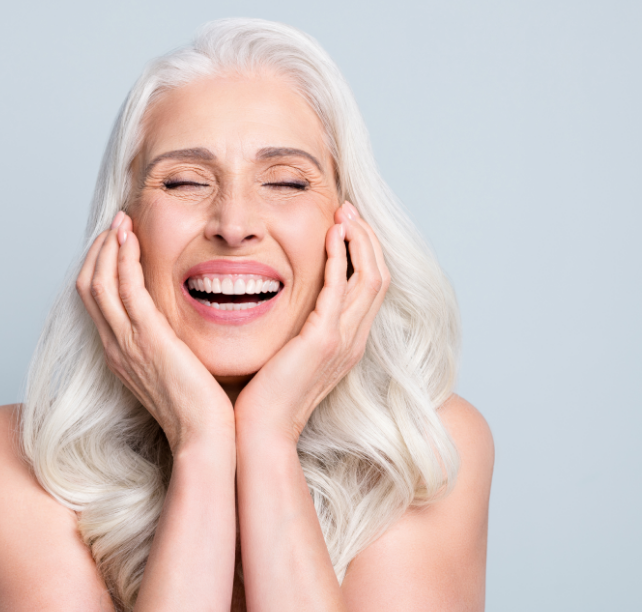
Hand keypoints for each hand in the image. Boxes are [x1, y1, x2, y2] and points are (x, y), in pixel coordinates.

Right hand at [76, 211, 234, 451]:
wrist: (204, 437)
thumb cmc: (199, 409)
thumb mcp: (175, 371)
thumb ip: (168, 346)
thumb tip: (176, 328)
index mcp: (121, 354)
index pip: (97, 302)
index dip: (101, 267)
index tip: (117, 242)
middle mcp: (116, 347)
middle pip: (88, 287)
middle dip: (99, 250)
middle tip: (116, 223)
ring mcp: (127, 343)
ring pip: (99, 283)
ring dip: (108, 247)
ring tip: (121, 221)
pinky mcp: (147, 339)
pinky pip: (125, 290)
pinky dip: (124, 260)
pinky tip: (132, 239)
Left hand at [234, 202, 389, 444]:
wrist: (262, 432)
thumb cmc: (266, 396)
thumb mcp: (290, 355)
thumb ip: (297, 329)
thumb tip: (287, 306)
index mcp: (348, 342)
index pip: (371, 287)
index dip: (364, 252)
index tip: (347, 225)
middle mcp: (353, 340)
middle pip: (379, 276)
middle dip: (367, 238)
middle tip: (349, 209)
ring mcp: (343, 340)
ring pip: (370, 277)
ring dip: (359, 240)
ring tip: (344, 213)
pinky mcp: (323, 340)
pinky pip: (340, 288)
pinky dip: (339, 258)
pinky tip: (330, 235)